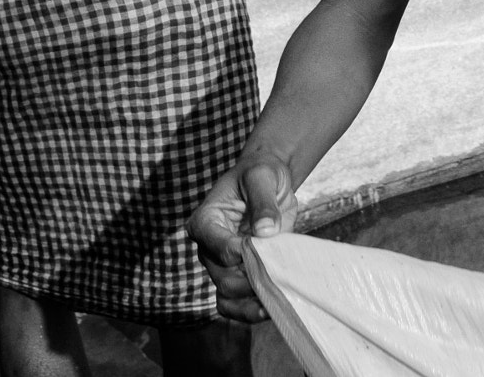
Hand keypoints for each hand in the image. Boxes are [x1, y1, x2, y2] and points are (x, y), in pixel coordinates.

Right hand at [189, 154, 298, 321]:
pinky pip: (234, 303)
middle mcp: (207, 247)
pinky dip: (249, 310)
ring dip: (250, 302)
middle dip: (251, 281)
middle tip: (278, 275)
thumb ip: (263, 201)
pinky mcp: (236, 273)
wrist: (266, 181)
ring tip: (274, 301)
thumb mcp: (262, 176)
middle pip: (223, 278)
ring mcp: (220, 264)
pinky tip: (269, 307)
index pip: (219, 247)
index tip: (265, 247)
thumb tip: (265, 230)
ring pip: (227, 296)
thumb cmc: (260, 174)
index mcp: (206, 221)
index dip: (242, 254)